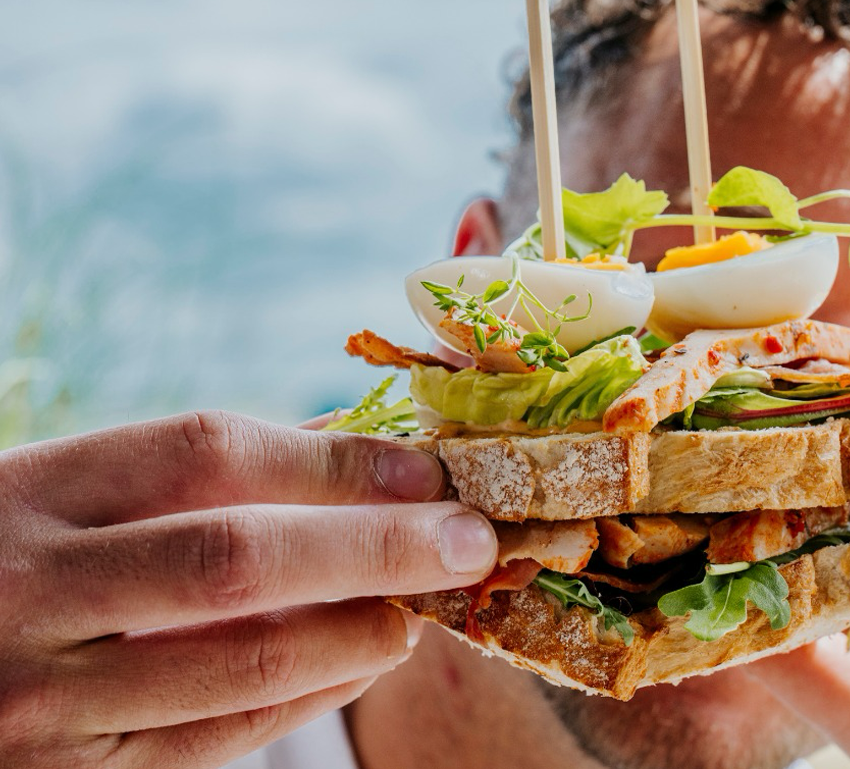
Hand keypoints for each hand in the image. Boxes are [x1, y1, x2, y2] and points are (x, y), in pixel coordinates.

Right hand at [0, 411, 497, 768]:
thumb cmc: (7, 562)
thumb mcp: (63, 496)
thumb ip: (194, 475)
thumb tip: (351, 444)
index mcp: (28, 493)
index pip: (207, 452)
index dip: (331, 458)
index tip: (424, 467)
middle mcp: (28, 593)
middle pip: (240, 559)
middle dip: (377, 546)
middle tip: (469, 539)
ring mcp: (42, 702)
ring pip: (246, 664)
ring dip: (361, 631)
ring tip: (422, 605)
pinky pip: (221, 739)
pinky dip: (310, 696)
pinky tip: (360, 660)